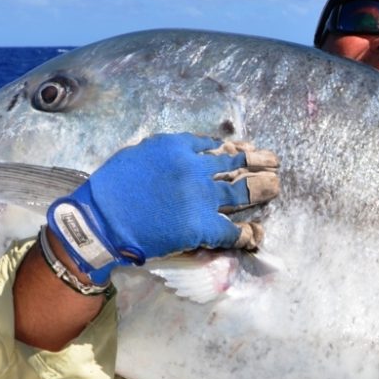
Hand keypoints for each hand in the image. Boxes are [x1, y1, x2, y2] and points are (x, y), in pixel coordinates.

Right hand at [47, 133, 278, 283]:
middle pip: (235, 163)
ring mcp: (201, 197)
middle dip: (259, 161)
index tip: (246, 148)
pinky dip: (248, 233)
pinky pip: (233, 230)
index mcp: (177, 147)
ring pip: (241, 192)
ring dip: (263, 188)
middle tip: (275, 162)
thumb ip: (167, 152)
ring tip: (277, 186)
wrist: (101, 220)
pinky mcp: (202, 225)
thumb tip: (189, 151)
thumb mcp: (139, 155)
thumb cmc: (112, 188)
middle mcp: (194, 168)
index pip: (214, 145)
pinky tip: (258, 233)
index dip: (235, 148)